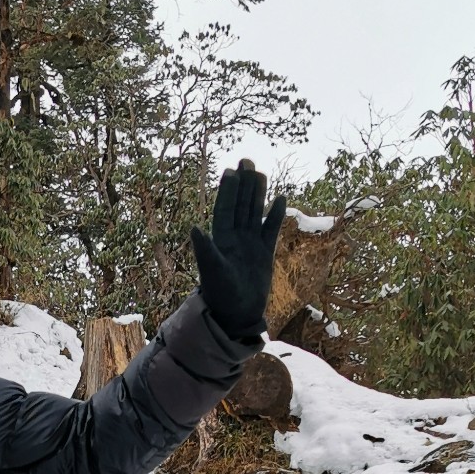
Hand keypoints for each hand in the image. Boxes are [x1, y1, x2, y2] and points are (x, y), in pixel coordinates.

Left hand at [190, 159, 287, 339]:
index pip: (225, 209)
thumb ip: (205, 249)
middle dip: (243, 183)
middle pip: (240, 205)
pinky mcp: (264, 253)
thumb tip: (194, 228)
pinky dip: (274, 215)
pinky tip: (280, 199)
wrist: (237, 313)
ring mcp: (250, 244)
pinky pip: (269, 229)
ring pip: (254, 212)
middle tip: (246, 159)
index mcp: (220, 239)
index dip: (228, 190)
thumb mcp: (212, 271)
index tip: (231, 170)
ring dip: (257, 193)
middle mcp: (234, 238)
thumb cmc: (221, 294)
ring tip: (260, 172)